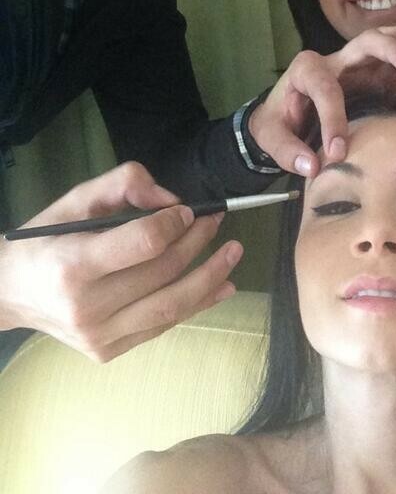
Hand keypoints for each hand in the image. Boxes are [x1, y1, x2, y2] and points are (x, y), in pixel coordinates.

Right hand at [0, 162, 242, 361]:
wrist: (10, 292)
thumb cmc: (45, 241)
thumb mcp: (76, 199)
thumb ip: (123, 185)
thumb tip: (171, 199)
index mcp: (74, 265)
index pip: (142, 244)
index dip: (173, 224)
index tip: (188, 210)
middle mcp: (87, 308)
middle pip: (162, 273)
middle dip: (197, 242)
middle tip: (217, 221)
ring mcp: (99, 336)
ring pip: (171, 307)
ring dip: (210, 277)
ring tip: (234, 253)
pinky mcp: (109, 351)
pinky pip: (163, 326)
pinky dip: (198, 305)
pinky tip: (222, 286)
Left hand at [248, 26, 395, 176]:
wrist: (279, 115)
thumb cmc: (276, 122)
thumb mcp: (270, 137)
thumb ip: (287, 151)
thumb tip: (312, 166)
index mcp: (305, 70)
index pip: (326, 90)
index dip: (334, 120)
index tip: (337, 152)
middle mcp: (330, 61)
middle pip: (362, 44)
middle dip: (388, 51)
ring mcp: (349, 65)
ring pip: (378, 42)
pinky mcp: (364, 75)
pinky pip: (385, 59)